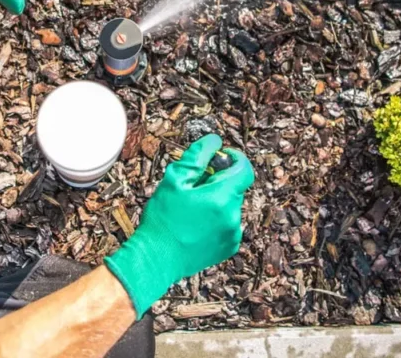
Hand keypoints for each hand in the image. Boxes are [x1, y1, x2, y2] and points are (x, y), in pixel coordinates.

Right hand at [105, 135, 254, 315]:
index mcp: (222, 197)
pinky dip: (216, 219)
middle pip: (235, 187)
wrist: (156, 260)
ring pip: (230, 205)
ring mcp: (233, 234)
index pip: (244, 168)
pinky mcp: (228, 247)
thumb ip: (198, 155)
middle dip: (218, 181)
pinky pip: (228, 224)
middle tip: (192, 187)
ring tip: (190, 209)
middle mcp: (233, 216)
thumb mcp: (174, 180)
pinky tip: (195, 224)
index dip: (233, 158)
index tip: (218, 158)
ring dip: (216, 201)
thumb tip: (215, 141)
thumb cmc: (162, 220)